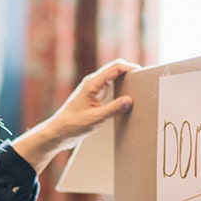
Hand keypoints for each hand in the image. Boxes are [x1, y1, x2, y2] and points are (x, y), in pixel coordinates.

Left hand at [12, 58, 139, 172]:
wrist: (57, 133)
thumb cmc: (72, 126)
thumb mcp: (95, 119)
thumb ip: (113, 109)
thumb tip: (129, 100)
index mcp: (92, 84)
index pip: (115, 68)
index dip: (130, 68)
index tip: (143, 74)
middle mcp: (92, 83)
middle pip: (115, 69)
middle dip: (130, 72)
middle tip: (144, 80)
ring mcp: (92, 89)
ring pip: (113, 78)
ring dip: (125, 80)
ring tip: (138, 87)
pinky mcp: (93, 97)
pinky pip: (110, 87)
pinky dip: (120, 88)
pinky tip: (126, 97)